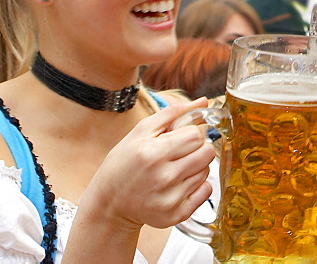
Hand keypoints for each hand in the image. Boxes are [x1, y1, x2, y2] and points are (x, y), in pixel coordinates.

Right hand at [80, 98, 215, 230]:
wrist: (109, 203)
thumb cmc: (124, 163)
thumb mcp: (141, 132)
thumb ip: (173, 114)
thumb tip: (203, 101)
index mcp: (152, 153)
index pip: (196, 135)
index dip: (192, 132)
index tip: (182, 136)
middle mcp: (163, 178)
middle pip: (206, 153)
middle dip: (198, 148)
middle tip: (182, 151)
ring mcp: (170, 199)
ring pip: (207, 171)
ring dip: (196, 166)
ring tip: (176, 168)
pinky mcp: (176, 215)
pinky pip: (206, 192)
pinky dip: (198, 185)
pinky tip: (179, 184)